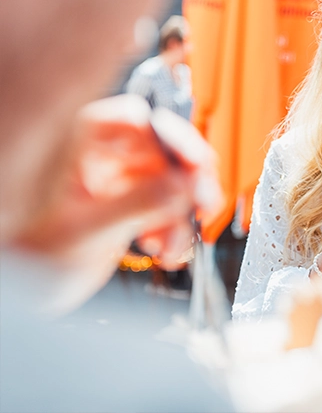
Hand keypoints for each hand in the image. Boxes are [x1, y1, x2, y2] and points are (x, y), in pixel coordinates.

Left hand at [14, 94, 223, 313]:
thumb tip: (183, 184)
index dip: (173, 138)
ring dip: (182, 216)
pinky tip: (164, 250)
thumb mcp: (86, 232)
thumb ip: (137, 206)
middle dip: (189, 181)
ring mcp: (118, 184)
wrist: (23, 293)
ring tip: (172, 246)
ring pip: (171, 184)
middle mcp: (102, 158)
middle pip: (164, 152)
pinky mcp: (130, 209)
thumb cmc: (27, 260)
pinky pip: (166, 210)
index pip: (137, 121)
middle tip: (205, 202)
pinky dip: (174, 230)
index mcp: (78, 145)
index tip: (197, 163)